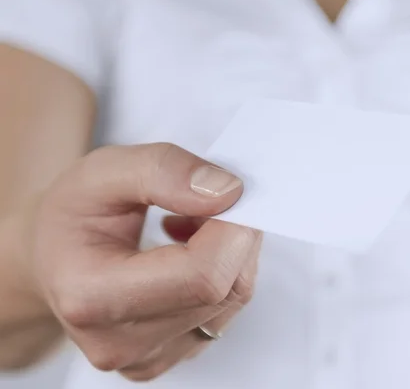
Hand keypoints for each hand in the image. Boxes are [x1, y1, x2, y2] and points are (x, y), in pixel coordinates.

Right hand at [31, 143, 261, 380]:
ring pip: (235, 295)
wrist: (56, 259)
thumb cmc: (73, 217)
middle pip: (226, 286)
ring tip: (191, 222)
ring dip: (231, 249)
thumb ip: (162, 170)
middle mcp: (121, 342)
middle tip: (206, 199)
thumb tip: (227, 192)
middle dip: (234, 232)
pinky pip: (228, 308)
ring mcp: (150, 357)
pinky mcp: (173, 354)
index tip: (223, 190)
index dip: (231, 226)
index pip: (204, 274)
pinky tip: (193, 250)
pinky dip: (226, 269)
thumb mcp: (101, 171)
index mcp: (92, 298)